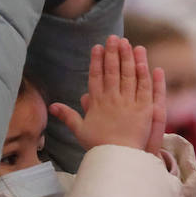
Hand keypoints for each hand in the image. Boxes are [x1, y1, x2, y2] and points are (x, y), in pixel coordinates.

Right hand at [50, 37, 156, 152]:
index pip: (96, 77)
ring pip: (128, 75)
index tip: (97, 47)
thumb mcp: (80, 130)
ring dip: (127, 57)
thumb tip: (52, 106)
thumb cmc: (98, 147)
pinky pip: (143, 87)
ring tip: (127, 42)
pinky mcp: (144, 108)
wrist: (117, 158)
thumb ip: (67, 115)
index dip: (97, 61)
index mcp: (97, 103)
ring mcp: (128, 103)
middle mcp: (112, 100)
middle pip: (112, 71)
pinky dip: (143, 73)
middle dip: (112, 53)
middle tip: (114, 37)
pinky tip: (142, 60)